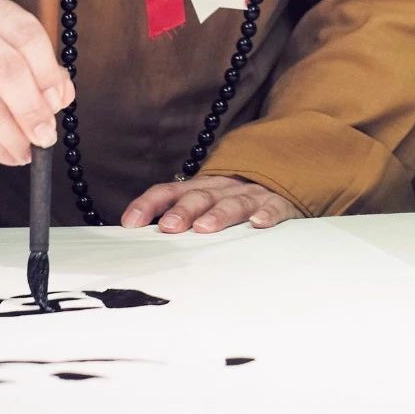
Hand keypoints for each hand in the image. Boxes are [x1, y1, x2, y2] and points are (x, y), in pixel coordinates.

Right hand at [0, 0, 73, 165]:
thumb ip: (46, 72)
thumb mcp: (15, 54)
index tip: (58, 102)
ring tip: (31, 152)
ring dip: (15, 136)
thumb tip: (64, 96)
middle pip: (9, 72)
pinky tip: (10, 155)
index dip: (48, 72)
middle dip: (32, 110)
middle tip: (47, 136)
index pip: (28, 36)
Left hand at [121, 175, 300, 233]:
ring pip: (233, 202)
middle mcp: (224, 188)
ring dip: (218, 214)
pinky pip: (273, 207)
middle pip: (201, 195)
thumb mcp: (206, 203)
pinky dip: (266, 214)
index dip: (150, 204)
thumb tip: (137, 236)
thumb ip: (179, 216)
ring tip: (204, 228)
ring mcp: (252, 194)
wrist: (283, 176)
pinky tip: (258, 223)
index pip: (170, 191)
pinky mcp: (279, 204)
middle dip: (183, 210)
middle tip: (169, 227)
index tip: (131, 223)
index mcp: (202, 187)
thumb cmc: (234, 202)